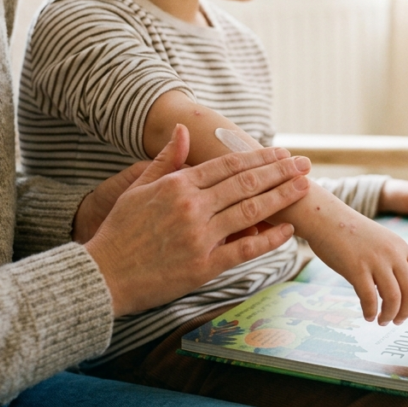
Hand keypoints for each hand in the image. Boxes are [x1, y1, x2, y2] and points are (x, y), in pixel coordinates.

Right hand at [85, 125, 311, 316]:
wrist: (102, 276)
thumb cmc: (120, 231)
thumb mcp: (138, 188)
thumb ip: (165, 159)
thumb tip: (181, 130)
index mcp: (178, 185)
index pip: (228, 165)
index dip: (259, 157)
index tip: (281, 153)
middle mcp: (192, 207)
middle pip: (246, 184)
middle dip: (279, 171)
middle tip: (305, 164)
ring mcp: (200, 237)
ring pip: (250, 211)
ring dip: (281, 197)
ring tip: (304, 187)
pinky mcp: (204, 266)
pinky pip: (245, 249)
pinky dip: (269, 239)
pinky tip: (289, 229)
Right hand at [307, 205, 407, 325]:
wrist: (326, 218)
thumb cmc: (351, 233)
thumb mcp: (381, 241)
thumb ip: (392, 261)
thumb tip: (397, 293)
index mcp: (401, 246)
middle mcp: (392, 253)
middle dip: (406, 312)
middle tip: (397, 321)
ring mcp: (375, 260)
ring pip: (393, 298)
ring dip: (389, 315)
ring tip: (381, 321)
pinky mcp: (356, 268)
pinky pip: (369, 298)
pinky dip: (371, 311)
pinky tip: (367, 316)